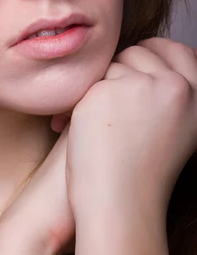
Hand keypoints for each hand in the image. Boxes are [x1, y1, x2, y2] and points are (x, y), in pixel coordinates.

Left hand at [64, 38, 196, 223]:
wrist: (118, 204)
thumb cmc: (143, 172)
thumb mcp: (178, 128)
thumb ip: (175, 94)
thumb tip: (166, 52)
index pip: (177, 49)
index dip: (154, 53)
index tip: (137, 66)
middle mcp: (177, 87)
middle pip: (139, 52)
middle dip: (123, 72)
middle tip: (113, 106)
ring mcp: (142, 86)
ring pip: (113, 64)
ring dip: (101, 86)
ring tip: (100, 122)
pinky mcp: (107, 91)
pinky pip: (90, 80)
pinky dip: (80, 100)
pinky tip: (78, 125)